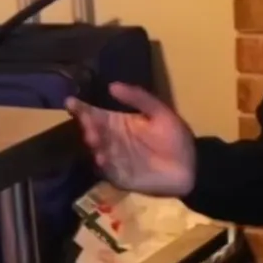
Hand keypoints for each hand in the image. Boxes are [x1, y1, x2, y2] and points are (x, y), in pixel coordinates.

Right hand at [65, 83, 196, 196]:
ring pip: (97, 149)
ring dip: (94, 143)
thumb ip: (139, 98)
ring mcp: (114, 159)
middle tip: (86, 120)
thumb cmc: (175, 138)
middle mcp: (111, 140)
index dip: (82, 108)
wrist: (191, 167)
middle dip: (87, 125)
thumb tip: (112, 86)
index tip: (71, 101)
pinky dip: (104, 164)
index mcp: (118, 122)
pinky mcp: (119, 176)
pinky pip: (108, 170)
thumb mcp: (161, 112)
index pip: (95, 113)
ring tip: (93, 136)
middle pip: (93, 130)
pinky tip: (102, 157)